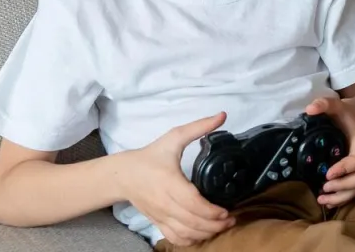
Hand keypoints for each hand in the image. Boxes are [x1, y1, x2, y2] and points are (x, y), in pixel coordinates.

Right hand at [121, 112, 233, 246]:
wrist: (122, 174)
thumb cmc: (150, 156)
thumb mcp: (174, 137)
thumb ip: (199, 127)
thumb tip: (222, 115)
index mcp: (169, 182)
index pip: (192, 203)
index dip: (211, 211)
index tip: (226, 211)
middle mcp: (165, 202)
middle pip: (192, 222)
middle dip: (214, 225)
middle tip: (231, 220)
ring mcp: (160, 215)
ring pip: (184, 233)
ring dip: (205, 234)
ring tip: (221, 227)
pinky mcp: (157, 222)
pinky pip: (173, 238)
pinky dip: (189, 240)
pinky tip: (202, 234)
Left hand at [305, 96, 354, 208]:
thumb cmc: (346, 113)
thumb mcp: (337, 104)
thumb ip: (324, 103)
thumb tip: (310, 109)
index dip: (345, 169)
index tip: (328, 173)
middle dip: (344, 187)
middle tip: (324, 187)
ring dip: (342, 197)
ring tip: (322, 199)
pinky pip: (353, 190)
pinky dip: (342, 199)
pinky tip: (327, 202)